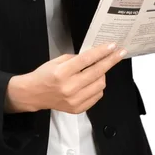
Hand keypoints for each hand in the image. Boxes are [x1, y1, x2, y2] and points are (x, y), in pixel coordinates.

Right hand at [5, 42, 126, 113]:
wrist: (34, 94)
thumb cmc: (44, 75)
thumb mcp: (57, 61)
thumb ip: (76, 59)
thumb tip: (94, 56)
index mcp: (62, 73)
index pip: (87, 60)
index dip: (102, 52)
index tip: (113, 46)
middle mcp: (69, 88)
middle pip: (97, 72)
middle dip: (111, 60)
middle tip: (120, 53)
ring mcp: (74, 100)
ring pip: (100, 85)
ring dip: (103, 74)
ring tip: (99, 69)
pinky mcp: (77, 109)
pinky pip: (97, 96)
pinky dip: (98, 86)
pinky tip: (93, 81)